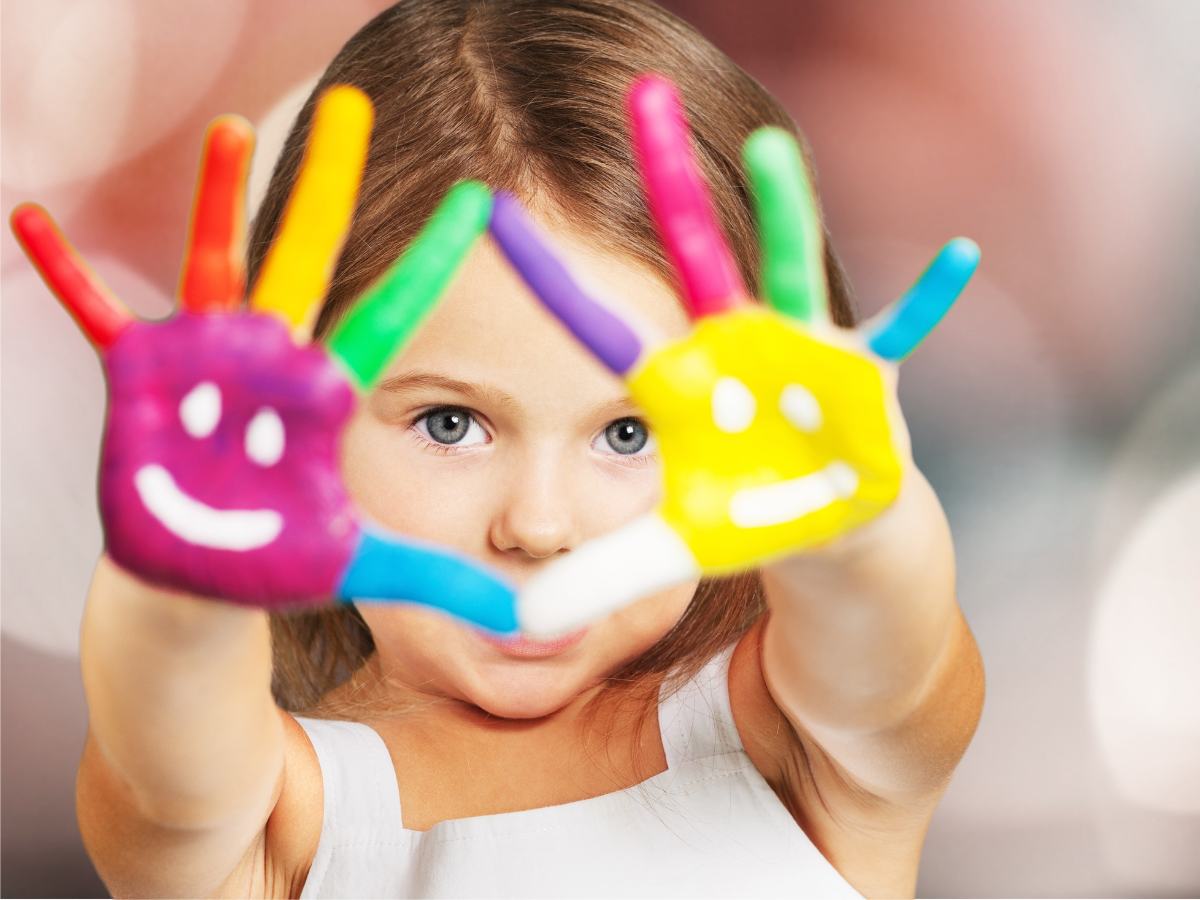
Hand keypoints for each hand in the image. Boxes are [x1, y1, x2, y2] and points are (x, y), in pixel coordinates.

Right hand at [11, 86, 516, 632]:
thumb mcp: (365, 565)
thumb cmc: (283, 559)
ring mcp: (208, 360)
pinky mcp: (145, 377)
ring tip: (235, 126)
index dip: (429, 262)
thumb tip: (527, 620)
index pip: (391, 315)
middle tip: (354, 107)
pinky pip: (98, 314)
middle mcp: (273, 358)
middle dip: (328, 185)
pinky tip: (29, 219)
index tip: (476, 203)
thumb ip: (439, 578)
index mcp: (327, 394)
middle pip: (307, 257)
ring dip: (219, 196)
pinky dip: (68, 272)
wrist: (205, 574)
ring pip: (218, 262)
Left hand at [489, 74, 977, 634]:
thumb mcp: (671, 551)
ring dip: (783, 213)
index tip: (488, 211)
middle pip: (694, 253)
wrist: (825, 520)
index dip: (548, 279)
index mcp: (676, 380)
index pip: (599, 326)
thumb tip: (521, 626)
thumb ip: (601, 578)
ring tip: (769, 147)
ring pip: (788, 270)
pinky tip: (961, 253)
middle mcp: (732, 344)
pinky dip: (928, 300)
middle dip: (669, 179)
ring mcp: (799, 352)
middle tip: (639, 94)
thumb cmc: (745, 515)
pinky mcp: (863, 377)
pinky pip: (901, 334)